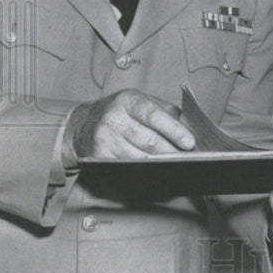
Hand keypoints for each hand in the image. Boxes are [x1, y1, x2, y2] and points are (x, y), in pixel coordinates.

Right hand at [66, 90, 195, 161]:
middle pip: (149, 140)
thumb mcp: (140, 101)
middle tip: (188, 159)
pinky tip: (154, 172)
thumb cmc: (120, 113)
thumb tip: (187, 128)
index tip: (189, 143)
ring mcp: (104, 138)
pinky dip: (143, 171)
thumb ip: (165, 111)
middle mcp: (113, 118)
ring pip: (139, 157)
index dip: (174, 130)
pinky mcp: (98, 156)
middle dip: (171, 152)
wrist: (82, 124)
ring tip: (176, 166)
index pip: (154, 115)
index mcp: (128, 100)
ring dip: (160, 164)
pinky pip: (127, 167)